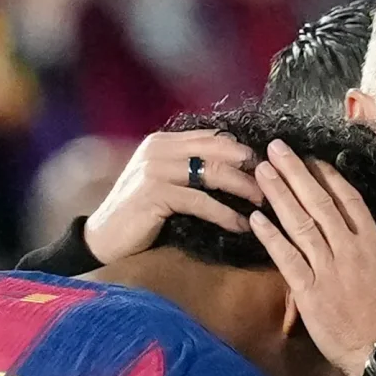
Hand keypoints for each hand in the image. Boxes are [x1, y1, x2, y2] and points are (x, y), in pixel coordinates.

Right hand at [84, 130, 263, 263]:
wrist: (102, 238)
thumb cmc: (138, 214)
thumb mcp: (164, 183)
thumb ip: (188, 169)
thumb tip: (231, 168)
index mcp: (163, 142)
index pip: (212, 137)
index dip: (241, 150)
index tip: (266, 166)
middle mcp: (159, 149)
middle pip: (217, 150)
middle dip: (248, 166)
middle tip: (272, 183)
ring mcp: (155, 170)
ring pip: (212, 172)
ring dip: (243, 188)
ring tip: (263, 203)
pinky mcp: (155, 194)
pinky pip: (201, 201)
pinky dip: (225, 214)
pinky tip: (241, 225)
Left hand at [249, 140, 375, 375]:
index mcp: (374, 243)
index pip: (348, 200)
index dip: (327, 176)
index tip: (312, 158)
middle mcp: (348, 248)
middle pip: (318, 203)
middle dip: (295, 173)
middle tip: (275, 149)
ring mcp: (327, 268)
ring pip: (299, 223)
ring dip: (279, 194)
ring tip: (261, 171)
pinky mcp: (309, 291)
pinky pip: (287, 259)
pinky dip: (271, 237)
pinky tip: (255, 218)